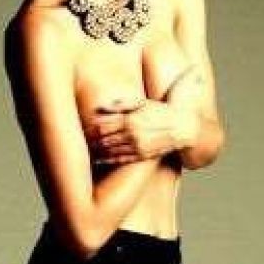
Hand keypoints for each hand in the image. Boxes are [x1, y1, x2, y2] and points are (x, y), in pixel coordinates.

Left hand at [84, 98, 200, 164]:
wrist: (181, 127)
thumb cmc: (159, 112)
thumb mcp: (142, 103)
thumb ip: (122, 104)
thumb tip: (102, 106)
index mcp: (131, 118)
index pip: (105, 124)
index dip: (92, 127)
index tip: (84, 128)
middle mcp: (132, 133)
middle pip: (105, 138)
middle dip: (93, 140)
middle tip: (82, 141)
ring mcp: (137, 146)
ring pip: (111, 149)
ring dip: (98, 151)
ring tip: (88, 150)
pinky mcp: (141, 155)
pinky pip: (121, 159)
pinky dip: (108, 159)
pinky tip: (99, 160)